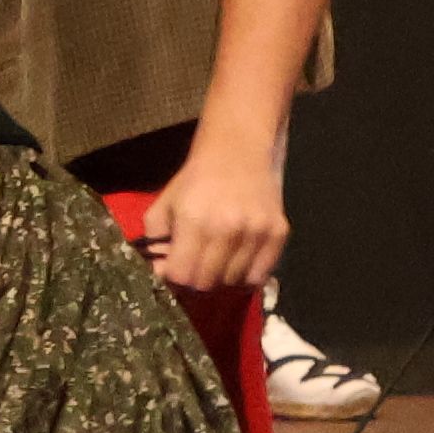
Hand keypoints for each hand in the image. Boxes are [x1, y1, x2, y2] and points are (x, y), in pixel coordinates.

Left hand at [140, 119, 288, 295]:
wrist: (238, 149)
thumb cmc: (196, 179)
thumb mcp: (165, 204)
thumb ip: (155, 241)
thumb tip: (159, 275)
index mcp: (194, 219)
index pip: (181, 275)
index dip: (174, 278)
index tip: (175, 269)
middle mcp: (227, 228)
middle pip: (206, 284)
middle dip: (196, 280)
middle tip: (196, 266)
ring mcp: (256, 231)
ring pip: (233, 283)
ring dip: (222, 277)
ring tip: (218, 257)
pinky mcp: (278, 233)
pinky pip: (259, 275)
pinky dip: (246, 274)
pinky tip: (238, 257)